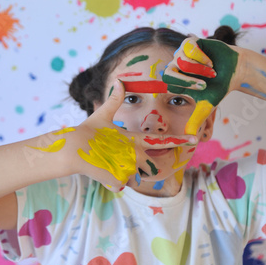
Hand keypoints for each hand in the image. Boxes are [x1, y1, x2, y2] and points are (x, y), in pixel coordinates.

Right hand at [70, 79, 196, 191]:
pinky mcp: (118, 180)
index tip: (194, 139)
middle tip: (126, 162)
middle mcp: (135, 154)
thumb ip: (114, 100)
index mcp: (133, 138)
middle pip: (151, 166)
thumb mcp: (102, 115)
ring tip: (109, 164)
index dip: (179, 140)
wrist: (72, 150)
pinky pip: (121, 184)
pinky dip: (113, 180)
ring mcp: (127, 168)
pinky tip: (102, 171)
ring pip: (135, 177)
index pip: (161, 140)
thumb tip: (119, 80)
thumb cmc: (87, 131)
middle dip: (145, 167)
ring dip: (125, 174)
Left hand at [163, 37, 239, 134]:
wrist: (235, 71)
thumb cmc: (218, 88)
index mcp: (175, 81)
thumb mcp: (206, 106)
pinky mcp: (190, 42)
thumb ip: (196, 120)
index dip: (185, 86)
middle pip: (169, 73)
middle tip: (205, 84)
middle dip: (189, 81)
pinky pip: (189, 49)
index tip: (203, 87)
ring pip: (181, 61)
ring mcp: (181, 53)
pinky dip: (202, 57)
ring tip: (211, 71)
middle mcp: (175, 66)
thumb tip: (190, 138)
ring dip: (200, 69)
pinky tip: (210, 61)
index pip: (167, 84)